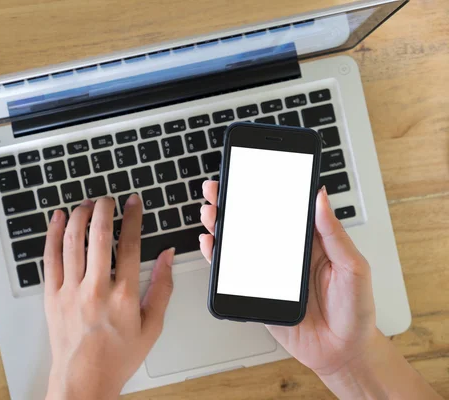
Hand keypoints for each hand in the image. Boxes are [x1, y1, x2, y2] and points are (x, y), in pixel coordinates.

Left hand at [43, 195, 174, 399]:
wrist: (83, 380)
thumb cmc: (117, 357)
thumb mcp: (152, 326)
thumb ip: (163, 288)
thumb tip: (168, 257)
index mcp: (124, 295)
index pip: (130, 244)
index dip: (133, 217)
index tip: (133, 203)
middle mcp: (96, 289)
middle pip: (99, 236)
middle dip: (104, 209)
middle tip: (108, 199)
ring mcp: (71, 291)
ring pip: (72, 241)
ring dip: (79, 216)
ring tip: (86, 204)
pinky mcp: (52, 296)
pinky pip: (50, 257)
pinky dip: (53, 234)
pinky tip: (58, 219)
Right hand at [199, 181, 376, 376]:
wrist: (343, 353)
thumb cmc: (354, 311)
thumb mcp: (353, 267)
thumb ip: (334, 233)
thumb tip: (321, 197)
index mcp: (309, 240)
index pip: (281, 208)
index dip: (263, 190)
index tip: (248, 173)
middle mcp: (285, 252)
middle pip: (253, 221)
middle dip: (231, 203)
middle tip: (217, 189)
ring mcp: (268, 271)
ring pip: (238, 243)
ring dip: (220, 225)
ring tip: (210, 212)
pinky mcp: (256, 291)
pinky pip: (232, 272)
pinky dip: (217, 256)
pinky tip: (210, 243)